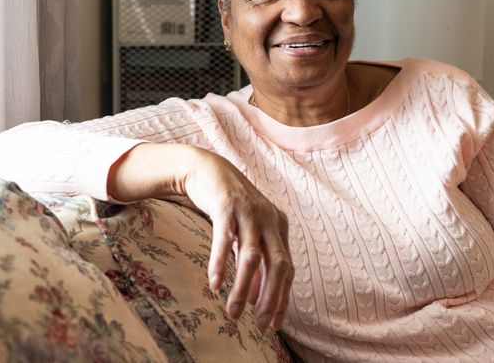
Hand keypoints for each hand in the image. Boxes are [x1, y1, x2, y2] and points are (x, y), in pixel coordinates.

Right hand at [110, 143, 292, 329]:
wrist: (206, 169)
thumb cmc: (227, 206)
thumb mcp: (245, 234)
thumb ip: (254, 262)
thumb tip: (256, 299)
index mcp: (278, 226)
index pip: (288, 269)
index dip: (283, 298)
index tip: (274, 324)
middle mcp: (269, 219)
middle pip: (278, 265)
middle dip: (271, 298)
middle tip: (260, 324)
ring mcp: (249, 211)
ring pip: (251, 257)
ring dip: (243, 288)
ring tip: (233, 312)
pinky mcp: (226, 206)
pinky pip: (225, 240)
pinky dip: (220, 264)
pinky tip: (214, 284)